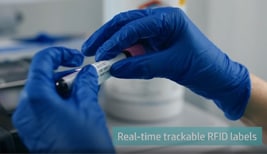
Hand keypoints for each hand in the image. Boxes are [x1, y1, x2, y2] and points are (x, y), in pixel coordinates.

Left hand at [12, 47, 113, 152]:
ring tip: (84, 93)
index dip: (61, 54)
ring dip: (64, 88)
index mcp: (37, 99)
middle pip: (43, 77)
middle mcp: (27, 109)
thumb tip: (87, 72)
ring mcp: (29, 121)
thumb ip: (86, 83)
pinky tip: (76, 105)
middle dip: (66, 74)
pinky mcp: (34, 130)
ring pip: (44, 92)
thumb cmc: (82, 146)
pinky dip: (59, 101)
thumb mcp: (88, 107)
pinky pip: (44, 107)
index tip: (75, 56)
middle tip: (85, 77)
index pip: (43, 61)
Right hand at [81, 7, 250, 119]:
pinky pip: (133, 46)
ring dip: (111, 44)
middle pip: (125, 24)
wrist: (217, 77)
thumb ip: (142, 66)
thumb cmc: (204, 65)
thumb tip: (116, 69)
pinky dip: (121, 53)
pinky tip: (112, 59)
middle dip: (105, 36)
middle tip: (89, 49)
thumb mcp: (172, 65)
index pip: (133, 26)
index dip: (114, 40)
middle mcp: (160, 22)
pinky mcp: (155, 44)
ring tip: (96, 54)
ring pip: (127, 34)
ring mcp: (156, 33)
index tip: (101, 54)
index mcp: (168, 18)